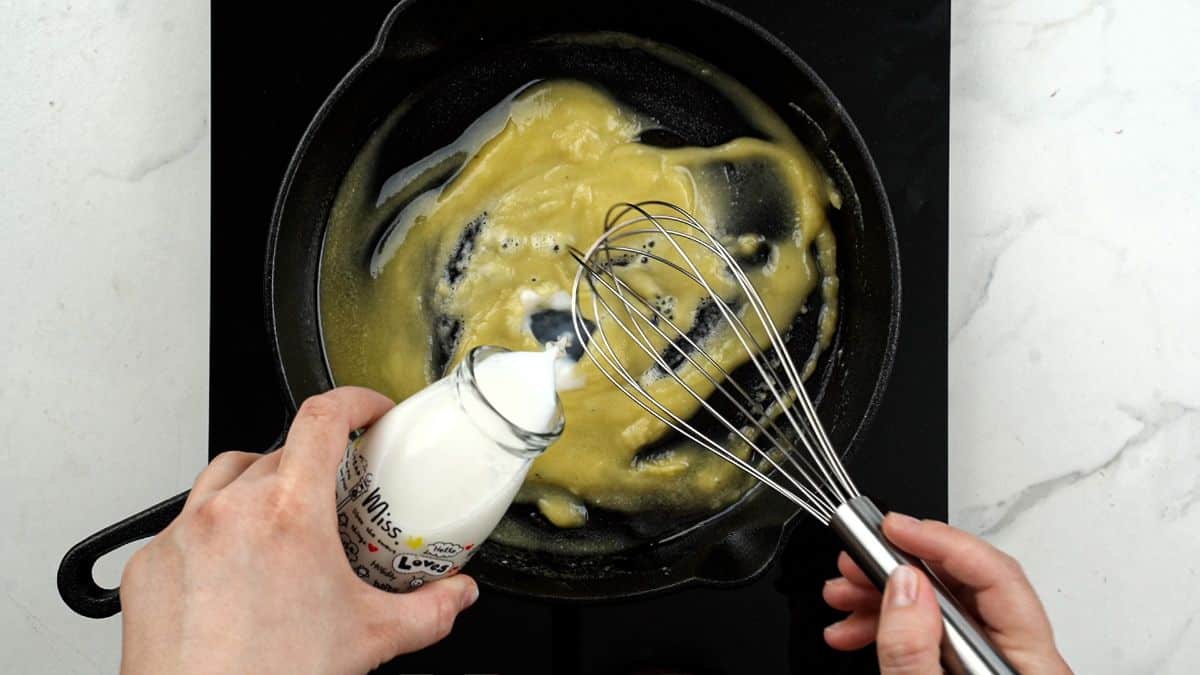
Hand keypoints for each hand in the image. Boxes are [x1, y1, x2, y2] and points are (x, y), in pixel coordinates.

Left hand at [119, 387, 478, 674]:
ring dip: (257, 486)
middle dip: (311, 468)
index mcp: (289, 514)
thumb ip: (427, 610)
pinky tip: (235, 571)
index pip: (322, 419)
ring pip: (224, 478)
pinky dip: (214, 533)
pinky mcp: (151, 563)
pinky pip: (185, 524)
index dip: (353, 401)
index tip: (368, 411)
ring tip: (279, 525)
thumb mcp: (371, 638)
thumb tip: (455, 596)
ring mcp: (183, 533)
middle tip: (332, 502)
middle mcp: (230, 511)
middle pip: (277, 453)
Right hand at [821, 513, 1071, 673]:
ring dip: (884, 597)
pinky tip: (855, 630)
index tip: (892, 528)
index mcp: (1032, 667)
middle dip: (897, 568)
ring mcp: (992, 664)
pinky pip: (931, 631)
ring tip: (843, 599)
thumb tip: (904, 584)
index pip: (996, 575)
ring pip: (940, 605)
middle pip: (964, 584)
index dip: (940, 541)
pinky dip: (890, 624)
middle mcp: (1021, 660)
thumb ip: (912, 650)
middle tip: (855, 563)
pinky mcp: (967, 671)